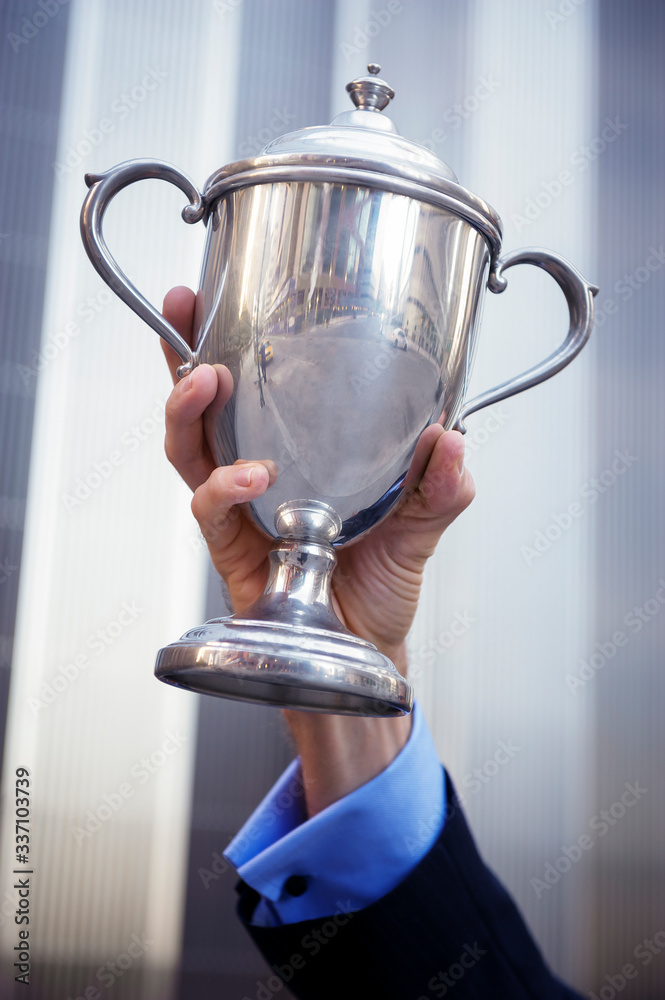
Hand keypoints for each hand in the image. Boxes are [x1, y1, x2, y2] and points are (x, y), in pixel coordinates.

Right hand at [162, 286, 474, 812]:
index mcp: (302, 453)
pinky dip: (225, 486)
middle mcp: (260, 473)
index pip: (260, 389)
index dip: (238, 341)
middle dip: (187, 354)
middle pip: (206, 406)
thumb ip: (442, 485)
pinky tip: (252, 476)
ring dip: (190, 409)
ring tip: (207, 379)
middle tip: (190, 311)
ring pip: (191, 449)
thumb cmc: (383, 583)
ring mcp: (241, 511)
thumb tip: (452, 438)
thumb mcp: (424, 524)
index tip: (227, 291)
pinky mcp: (232, 549)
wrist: (367, 651)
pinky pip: (209, 510)